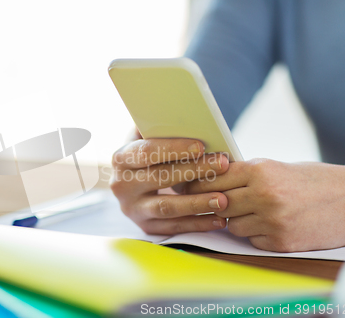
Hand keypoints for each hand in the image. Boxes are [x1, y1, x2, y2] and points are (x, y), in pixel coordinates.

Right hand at [110, 138, 229, 234]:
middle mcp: (122, 185)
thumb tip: (182, 116)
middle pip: (160, 178)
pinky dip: (198, 224)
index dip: (173, 149)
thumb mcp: (144, 139)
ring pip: (167, 207)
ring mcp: (133, 209)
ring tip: (223, 199)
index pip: (146, 152)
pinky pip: (174, 227)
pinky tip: (219, 219)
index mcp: (121, 158)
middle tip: (222, 165)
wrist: (131, 185)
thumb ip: (158, 129)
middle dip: (194, 171)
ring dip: (198, 203)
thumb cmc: (147, 157)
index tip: (201, 146)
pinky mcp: (145, 226)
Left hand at [187, 159, 344, 251]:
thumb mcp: (277, 167)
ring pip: (231, 225)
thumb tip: (210, 178)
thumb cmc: (312, 180)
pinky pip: (250, 239)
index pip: (213, 178)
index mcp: (261, 170)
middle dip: (212, 203)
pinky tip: (269, 224)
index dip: (198, 182)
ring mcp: (272, 221)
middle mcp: (264, 195)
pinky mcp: (280, 242)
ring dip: (235, 220)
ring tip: (253, 211)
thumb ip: (245, 173)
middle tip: (210, 202)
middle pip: (217, 203)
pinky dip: (254, 233)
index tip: (186, 185)